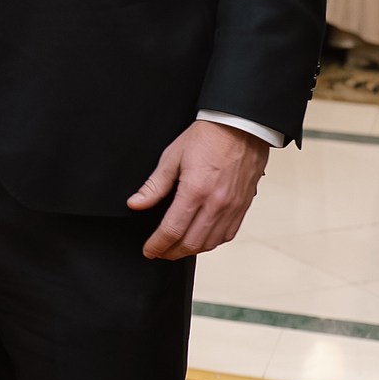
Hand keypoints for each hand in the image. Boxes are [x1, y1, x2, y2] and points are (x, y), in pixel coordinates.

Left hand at [128, 119, 269, 258]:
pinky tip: (200, 239)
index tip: (149, 250)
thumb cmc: (207, 137)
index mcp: (195, 191)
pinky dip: (211, 243)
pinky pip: (227, 235)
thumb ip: (154, 185)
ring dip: (190, 251)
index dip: (157, 245)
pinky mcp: (243, 207)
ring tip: (176, 248)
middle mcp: (216, 204)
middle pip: (191, 243)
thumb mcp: (172, 157)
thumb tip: (136, 204)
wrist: (241, 127)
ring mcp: (232, 208)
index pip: (172, 230)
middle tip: (159, 252)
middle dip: (171, 252)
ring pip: (209, 243)